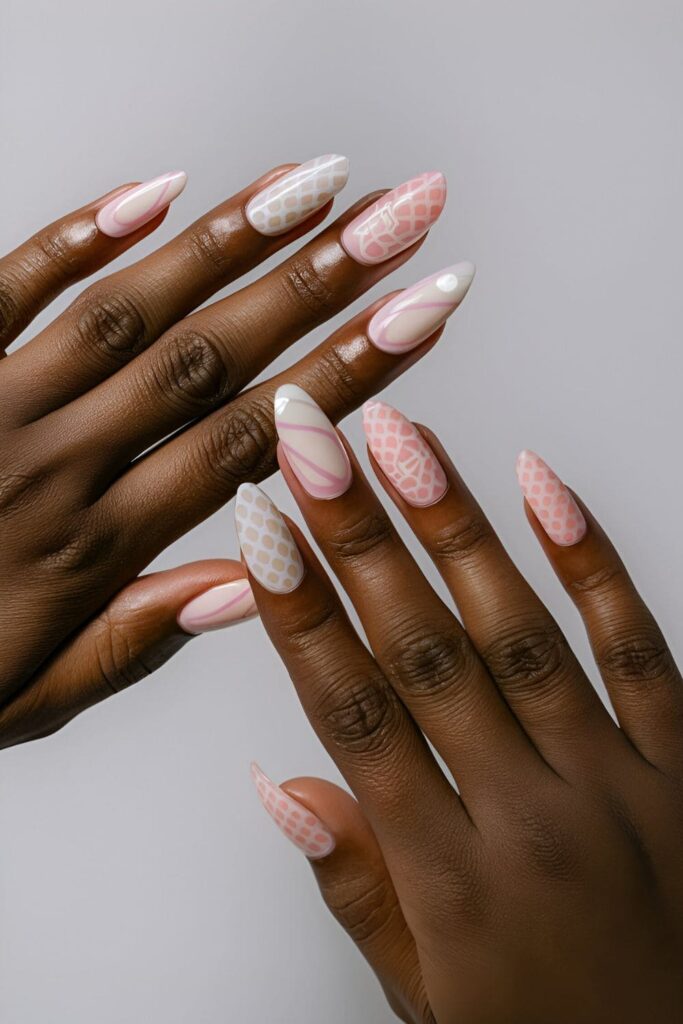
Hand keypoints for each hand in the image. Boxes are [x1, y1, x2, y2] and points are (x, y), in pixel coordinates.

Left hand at [0, 159, 464, 745]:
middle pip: (215, 359)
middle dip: (324, 283)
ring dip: (230, 242)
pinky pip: (10, 286)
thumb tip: (254, 583)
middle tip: (406, 215)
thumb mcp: (37, 696)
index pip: (251, 445)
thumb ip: (145, 635)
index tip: (423, 314)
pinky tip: (160, 188)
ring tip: (319, 184)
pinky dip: (83, 232)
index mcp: (97, 546)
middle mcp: (60, 462)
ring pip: (131, 310)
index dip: (349, 375)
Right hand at [239, 392, 682, 1022]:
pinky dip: (592, 564)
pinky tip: (543, 486)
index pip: (355, 715)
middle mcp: (531, 817)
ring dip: (454, 530)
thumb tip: (285, 787)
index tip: (259, 530)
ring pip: (520, 635)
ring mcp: (617, 784)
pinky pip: (638, 649)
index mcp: (452, 881)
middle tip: (313, 446)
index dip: (300, 613)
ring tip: (403, 443)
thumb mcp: (431, 1001)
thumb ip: (359, 889)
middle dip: (357, 538)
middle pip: (424, 653)